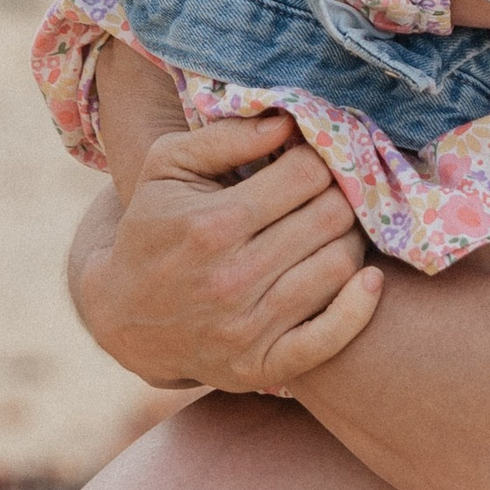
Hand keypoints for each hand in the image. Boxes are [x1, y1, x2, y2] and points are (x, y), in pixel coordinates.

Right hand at [67, 113, 385, 395]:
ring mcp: (248, 328)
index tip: (314, 159)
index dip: (319, 158)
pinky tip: (368, 280)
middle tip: (332, 191)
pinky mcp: (260, 366)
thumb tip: (287, 123)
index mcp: (212, 224)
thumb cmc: (153, 228)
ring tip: (332, 229)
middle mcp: (232, 278)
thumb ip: (225, 137)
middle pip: (331, 217)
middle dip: (339, 194)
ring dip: (350, 240)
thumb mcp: (166, 167)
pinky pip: (332, 337)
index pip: (306, 175)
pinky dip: (359, 308)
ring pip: (340, 265)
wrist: (121, 314)